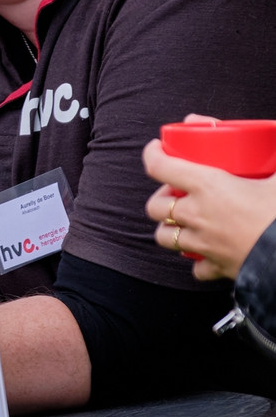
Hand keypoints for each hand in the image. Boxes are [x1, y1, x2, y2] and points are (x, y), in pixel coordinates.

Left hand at [143, 138, 275, 280]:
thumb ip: (275, 154)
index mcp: (207, 186)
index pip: (159, 166)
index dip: (153, 153)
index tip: (158, 149)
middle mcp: (197, 215)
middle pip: (155, 206)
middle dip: (161, 197)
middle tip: (177, 190)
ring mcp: (203, 243)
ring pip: (165, 236)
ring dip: (170, 227)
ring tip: (184, 219)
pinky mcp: (217, 266)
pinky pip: (195, 266)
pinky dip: (197, 260)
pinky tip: (207, 250)